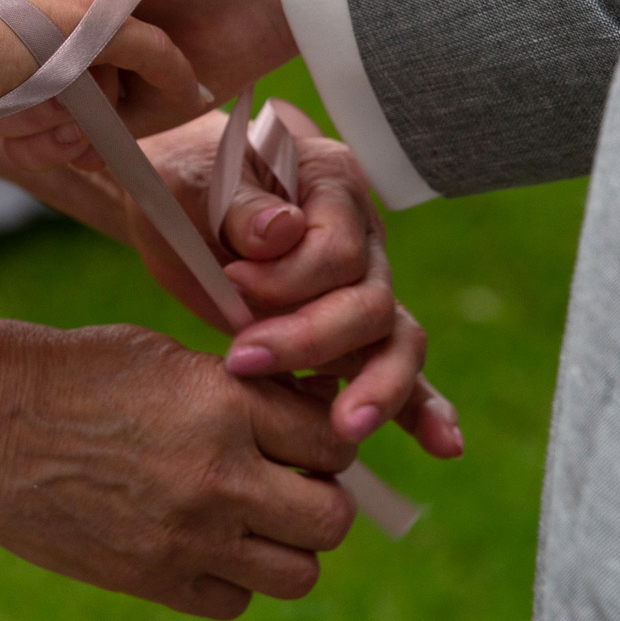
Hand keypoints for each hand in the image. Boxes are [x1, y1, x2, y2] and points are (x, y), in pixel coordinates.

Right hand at [0, 316, 362, 618]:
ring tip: (248, 519)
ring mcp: (186, 537)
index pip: (333, 441)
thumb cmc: (72, 373)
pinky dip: (231, 580)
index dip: (327, 439)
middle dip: (319, 500)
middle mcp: (218, 476)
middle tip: (285, 482)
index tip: (303, 436)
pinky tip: (201, 545)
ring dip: (285, 548)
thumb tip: (314, 425)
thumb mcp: (166, 359)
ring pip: (298, 573)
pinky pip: (234, 601)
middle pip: (332, 519)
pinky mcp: (151, 580)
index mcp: (224, 404)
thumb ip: (243, 396)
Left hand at [130, 102, 460, 456]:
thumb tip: (282, 233)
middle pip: (369, 302)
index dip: (286, 278)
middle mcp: (363, 237)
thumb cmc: (188, 179)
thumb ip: (240, 203)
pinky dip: (419, 407)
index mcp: (334, 183)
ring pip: (395, 341)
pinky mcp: (350, 330)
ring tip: (347, 428)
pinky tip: (440, 443)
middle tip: (241, 358)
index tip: (231, 280)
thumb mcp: (196, 177)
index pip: (336, 249)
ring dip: (376, 388)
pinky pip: (393, 367)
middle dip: (310, 340)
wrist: (179, 198)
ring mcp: (363, 285)